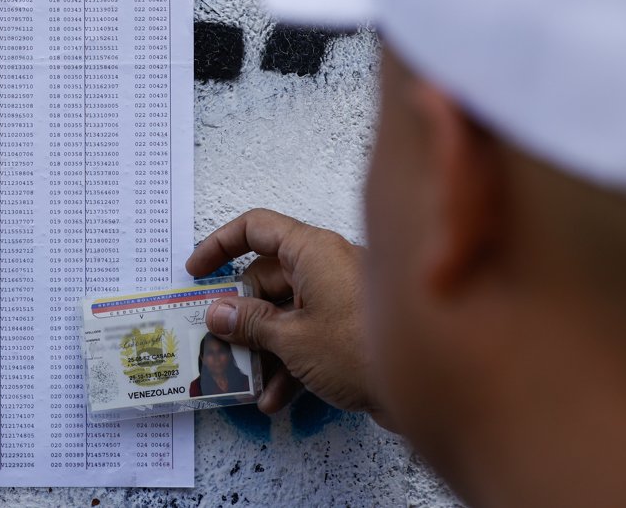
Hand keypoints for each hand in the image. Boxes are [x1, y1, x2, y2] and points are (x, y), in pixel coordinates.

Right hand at [186, 209, 386, 423]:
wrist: (428, 387)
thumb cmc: (361, 349)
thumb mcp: (292, 338)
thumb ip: (250, 323)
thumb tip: (217, 312)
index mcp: (313, 251)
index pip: (256, 228)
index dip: (220, 245)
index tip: (196, 270)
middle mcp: (327, 266)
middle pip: (266, 278)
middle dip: (240, 316)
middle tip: (217, 342)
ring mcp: (340, 297)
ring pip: (285, 312)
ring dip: (263, 348)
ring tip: (244, 380)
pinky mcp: (351, 328)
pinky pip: (308, 336)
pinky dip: (289, 363)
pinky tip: (276, 398)